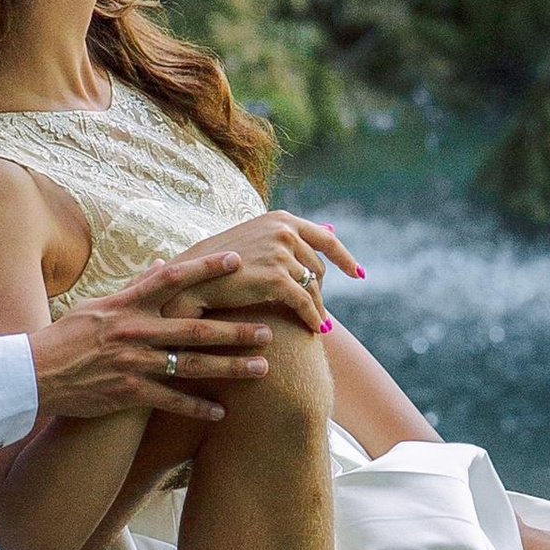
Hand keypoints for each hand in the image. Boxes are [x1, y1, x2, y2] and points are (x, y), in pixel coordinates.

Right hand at [29, 252, 274, 421]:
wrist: (34, 375)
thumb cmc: (66, 337)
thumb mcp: (97, 305)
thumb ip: (134, 288)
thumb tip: (161, 263)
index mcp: (127, 305)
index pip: (172, 279)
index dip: (205, 268)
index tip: (236, 260)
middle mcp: (134, 331)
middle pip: (195, 327)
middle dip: (234, 329)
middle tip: (267, 329)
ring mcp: (133, 363)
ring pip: (191, 365)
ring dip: (229, 367)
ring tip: (262, 368)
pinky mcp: (128, 393)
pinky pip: (171, 401)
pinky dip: (197, 407)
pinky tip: (222, 412)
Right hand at [166, 211, 363, 333]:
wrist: (191, 277)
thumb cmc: (219, 262)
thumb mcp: (255, 239)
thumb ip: (286, 237)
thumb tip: (332, 228)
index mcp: (280, 219)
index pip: (326, 238)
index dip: (345, 257)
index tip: (358, 274)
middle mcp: (285, 231)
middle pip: (319, 267)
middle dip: (320, 290)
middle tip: (319, 310)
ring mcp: (281, 253)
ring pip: (314, 288)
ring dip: (317, 308)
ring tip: (318, 324)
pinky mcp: (277, 278)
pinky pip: (306, 303)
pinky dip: (313, 318)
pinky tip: (315, 330)